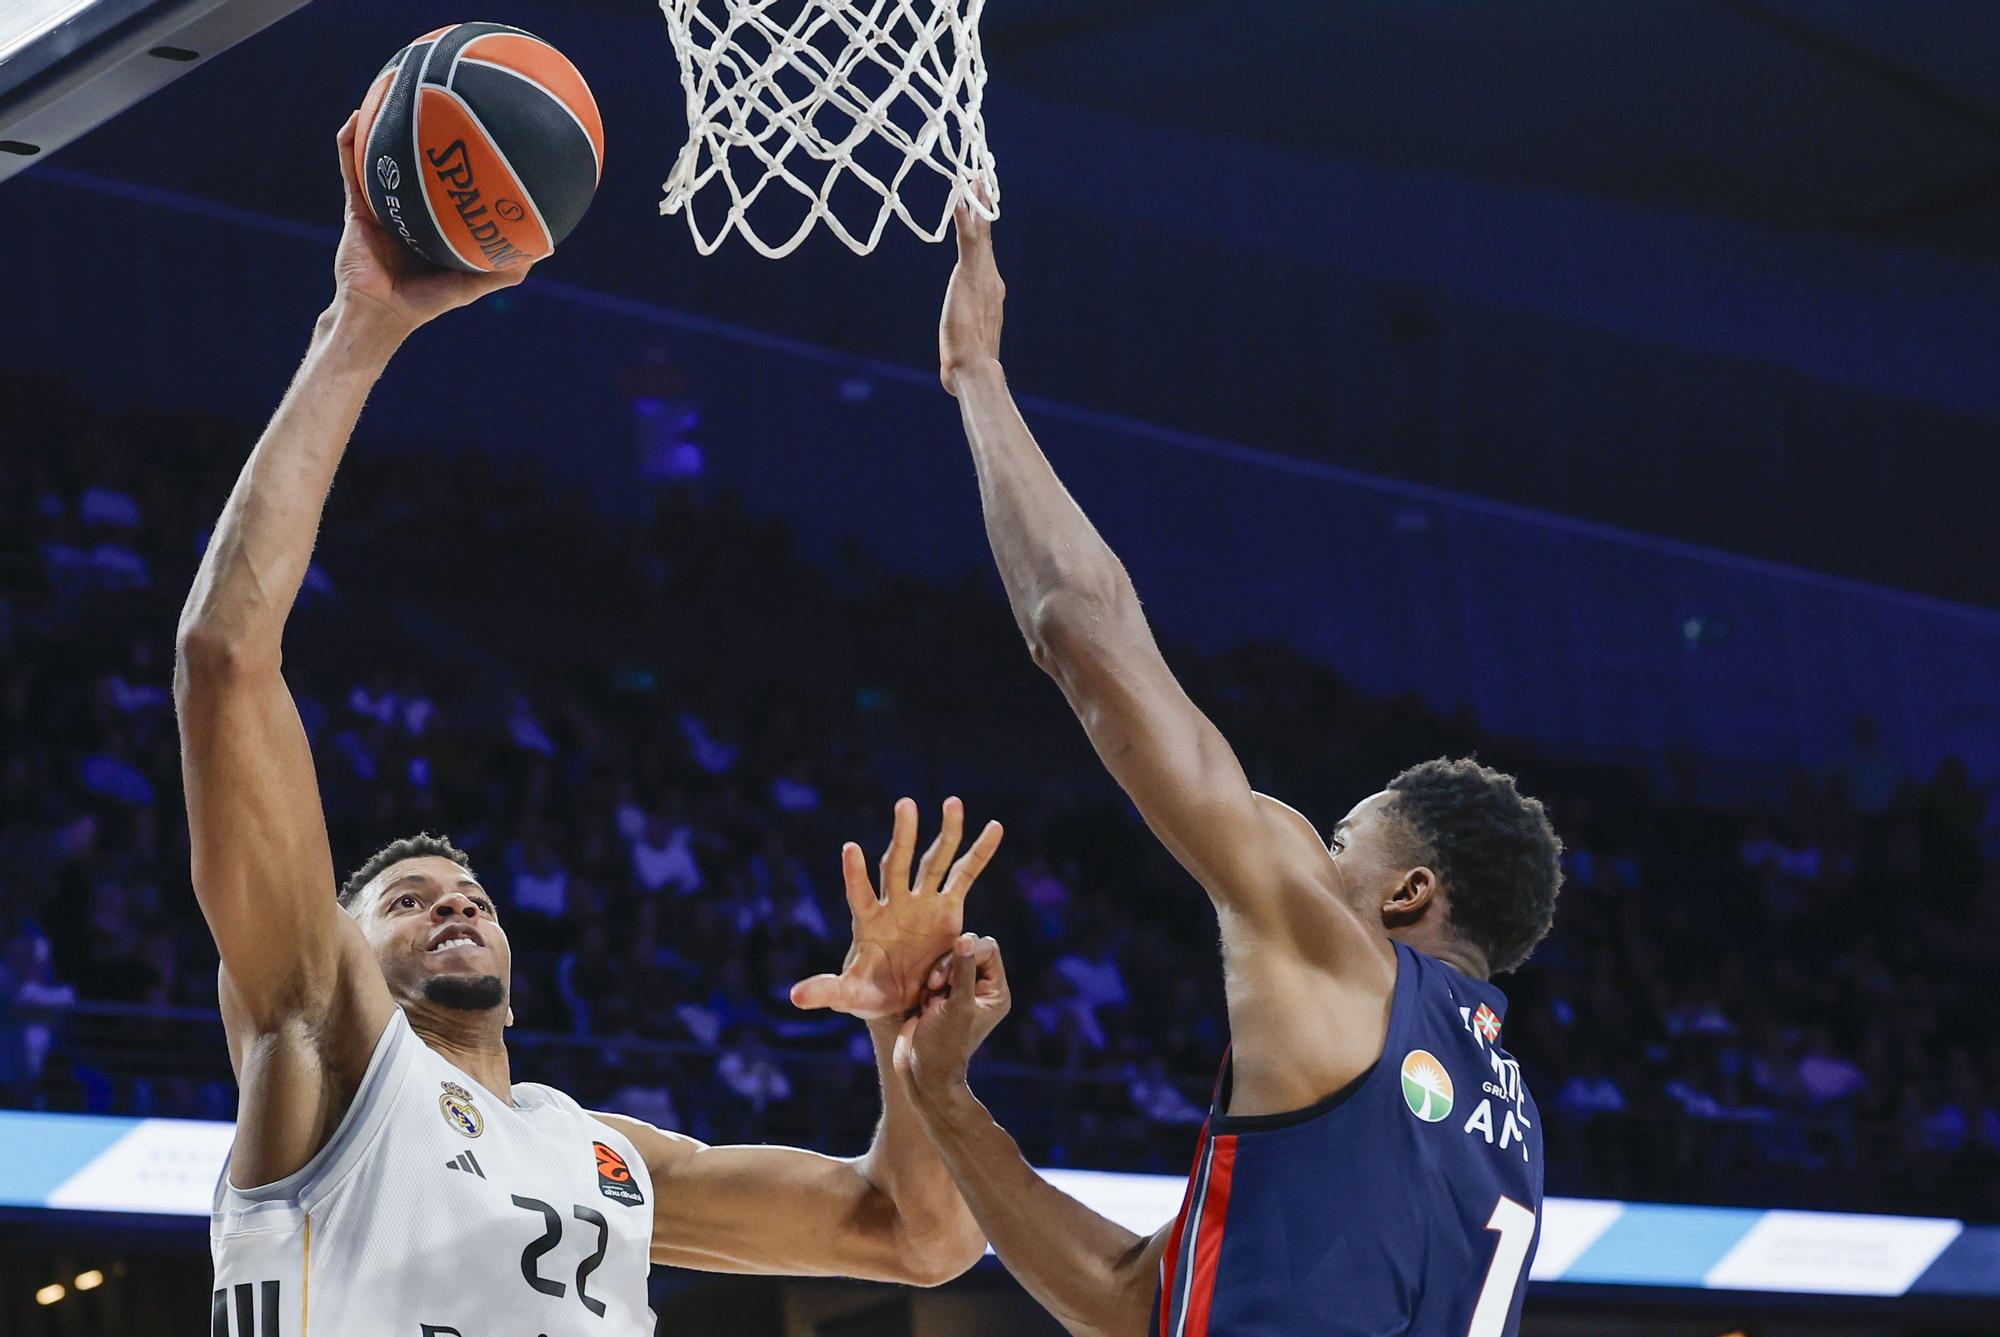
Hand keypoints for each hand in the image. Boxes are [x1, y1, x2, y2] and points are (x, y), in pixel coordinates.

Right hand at [330, 114, 529, 341]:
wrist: (378, 312)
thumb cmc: (424, 303)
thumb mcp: (470, 284)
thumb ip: (503, 271)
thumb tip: (546, 250)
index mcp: (432, 223)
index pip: (449, 187)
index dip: (461, 164)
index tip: (478, 138)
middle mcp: (407, 209)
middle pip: (417, 163)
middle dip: (427, 134)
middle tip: (441, 103)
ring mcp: (380, 204)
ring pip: (380, 156)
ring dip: (382, 125)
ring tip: (392, 92)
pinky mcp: (355, 205)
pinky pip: (350, 165)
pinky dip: (350, 141)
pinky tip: (356, 114)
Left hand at [790, 797, 1003, 1021]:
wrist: (902, 996)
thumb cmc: (871, 993)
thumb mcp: (849, 996)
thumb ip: (827, 991)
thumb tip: (795, 997)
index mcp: (868, 921)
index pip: (859, 893)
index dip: (854, 873)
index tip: (850, 848)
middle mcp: (895, 903)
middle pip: (898, 864)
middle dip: (903, 836)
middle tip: (905, 805)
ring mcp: (922, 902)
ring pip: (934, 862)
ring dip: (945, 833)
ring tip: (953, 802)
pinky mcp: (947, 908)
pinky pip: (965, 875)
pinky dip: (979, 853)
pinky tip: (994, 828)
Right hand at [894, 934, 1010, 1097]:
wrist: (922, 1072)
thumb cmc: (945, 1044)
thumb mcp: (957, 1006)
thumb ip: (963, 970)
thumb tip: (965, 938)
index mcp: (995, 992)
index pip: (988, 950)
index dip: (967, 953)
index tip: (949, 978)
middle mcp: (981, 989)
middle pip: (967, 950)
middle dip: (947, 965)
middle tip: (935, 986)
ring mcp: (959, 992)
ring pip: (947, 960)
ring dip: (935, 976)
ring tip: (930, 1001)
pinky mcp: (939, 996)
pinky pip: (933, 972)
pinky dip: (926, 984)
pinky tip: (924, 1004)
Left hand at [939, 185, 1003, 396]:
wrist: (975, 368)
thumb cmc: (967, 367)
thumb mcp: (962, 350)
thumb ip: (960, 351)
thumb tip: (953, 378)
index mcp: (990, 292)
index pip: (983, 253)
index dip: (982, 229)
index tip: (979, 208)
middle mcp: (991, 279)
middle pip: (986, 235)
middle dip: (983, 206)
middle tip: (980, 178)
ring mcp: (983, 275)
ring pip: (979, 231)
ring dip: (975, 203)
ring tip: (971, 177)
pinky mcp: (970, 274)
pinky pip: (967, 239)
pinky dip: (964, 217)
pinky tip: (959, 196)